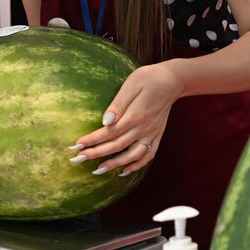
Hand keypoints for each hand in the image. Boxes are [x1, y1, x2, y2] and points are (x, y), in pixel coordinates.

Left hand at [70, 62, 183, 176]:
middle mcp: (144, 128)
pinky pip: (148, 155)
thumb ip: (118, 105)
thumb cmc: (149, 79)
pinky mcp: (157, 136)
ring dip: (115, 165)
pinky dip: (136, 166)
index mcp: (135, 116)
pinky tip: (124, 171)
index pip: (109, 133)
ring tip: (98, 171)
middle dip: (96, 154)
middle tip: (78, 160)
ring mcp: (152, 134)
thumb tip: (104, 122)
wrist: (173, 81)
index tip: (76, 146)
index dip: (92, 140)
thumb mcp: (132, 85)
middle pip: (117, 146)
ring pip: (132, 155)